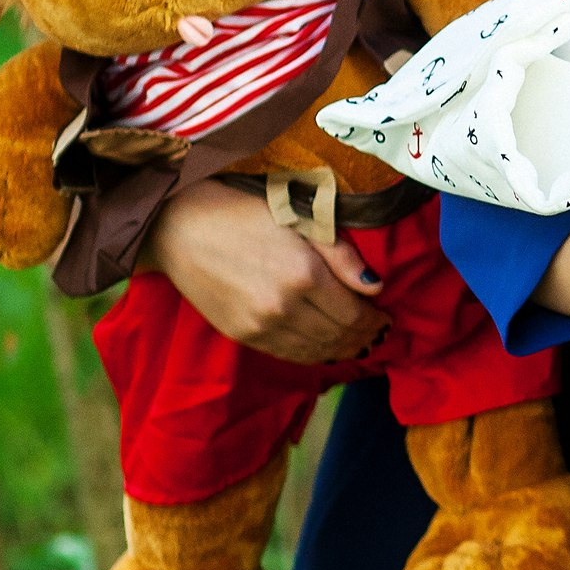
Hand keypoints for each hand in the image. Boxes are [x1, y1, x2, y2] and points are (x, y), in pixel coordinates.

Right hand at [139, 179, 386, 362]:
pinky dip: (312, 355)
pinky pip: (287, 355)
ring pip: (315, 351)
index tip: (388, 319)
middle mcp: (284, 307)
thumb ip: (341, 255)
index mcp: (304, 274)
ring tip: (359, 345)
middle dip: (364, 338)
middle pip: (337, 336)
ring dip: (342, 351)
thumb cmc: (246, 213)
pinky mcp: (241, 335)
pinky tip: (325, 350)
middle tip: (379, 335)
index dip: (375, 321)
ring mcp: (260, 326)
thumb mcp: (301, 219)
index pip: (354, 314)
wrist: (182, 227)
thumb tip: (376, 288)